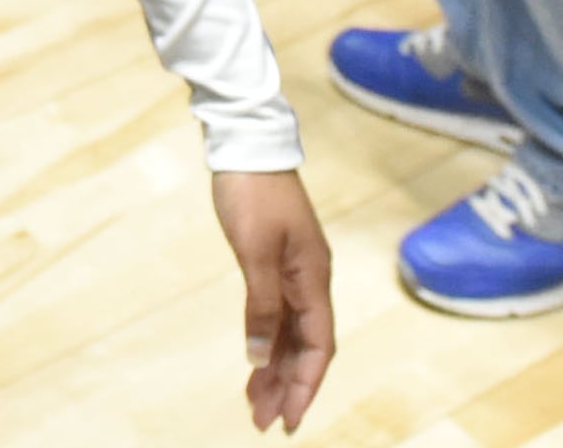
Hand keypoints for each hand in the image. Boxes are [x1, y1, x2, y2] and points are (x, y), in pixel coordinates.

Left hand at [211, 169, 333, 433]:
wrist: (245, 143)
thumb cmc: (251, 192)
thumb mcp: (254, 251)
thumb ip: (260, 305)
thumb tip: (257, 356)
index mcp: (313, 280)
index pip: (317, 348)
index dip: (305, 386)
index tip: (289, 421)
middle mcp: (310, 281)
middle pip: (305, 348)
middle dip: (288, 386)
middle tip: (264, 422)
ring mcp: (294, 272)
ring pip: (290, 334)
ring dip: (275, 368)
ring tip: (255, 404)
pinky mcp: (276, 263)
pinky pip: (277, 314)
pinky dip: (267, 340)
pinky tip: (255, 360)